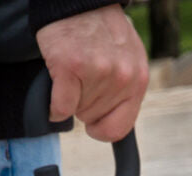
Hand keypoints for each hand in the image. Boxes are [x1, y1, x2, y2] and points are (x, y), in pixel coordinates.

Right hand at [35, 5, 149, 142]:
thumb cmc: (98, 31)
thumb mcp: (126, 59)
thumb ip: (125, 89)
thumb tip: (112, 126)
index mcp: (138, 78)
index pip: (120, 129)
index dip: (102, 129)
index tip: (94, 122)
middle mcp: (122, 76)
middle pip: (94, 119)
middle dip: (84, 103)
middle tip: (83, 74)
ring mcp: (98, 70)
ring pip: (76, 111)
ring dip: (71, 96)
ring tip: (75, 67)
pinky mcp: (71, 66)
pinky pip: (60, 107)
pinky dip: (53, 104)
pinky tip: (58, 83)